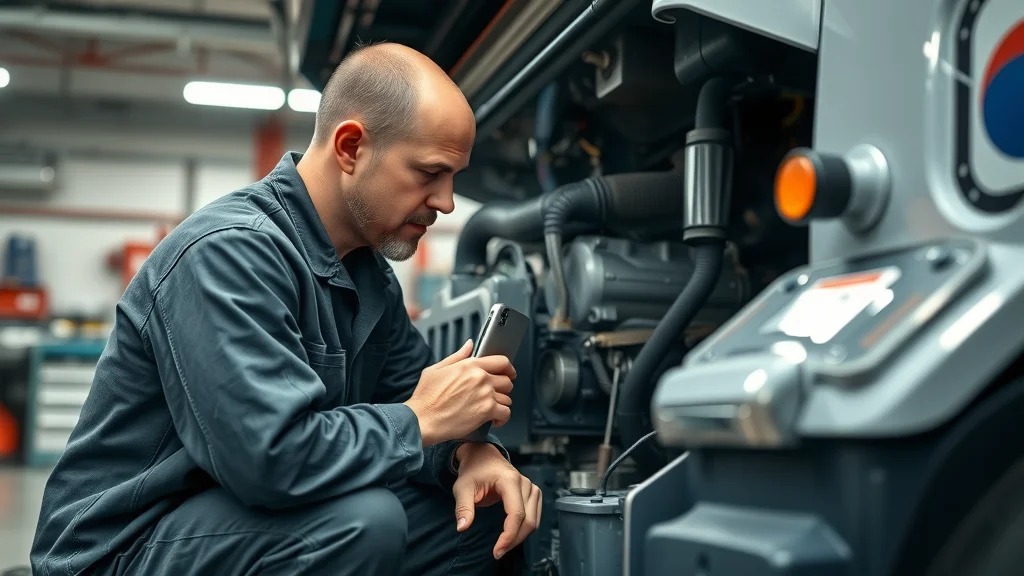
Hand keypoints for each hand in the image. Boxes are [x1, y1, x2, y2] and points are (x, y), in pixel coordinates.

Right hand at [404, 340, 515, 446]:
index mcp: (470, 365)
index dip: (508, 368)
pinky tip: (494, 420)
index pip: (501, 361)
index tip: (509, 374)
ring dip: (501, 404)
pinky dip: (502, 418)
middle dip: (503, 389)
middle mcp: (480, 378)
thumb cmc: (426, 398)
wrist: (422, 419)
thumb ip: (457, 356)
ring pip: (507, 398)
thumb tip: (469, 345)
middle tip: (495, 395)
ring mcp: (485, 394)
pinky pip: (506, 413)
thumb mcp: (436, 369)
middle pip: (507, 381)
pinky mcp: (486, 411)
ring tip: (490, 409)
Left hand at [452, 443, 541, 559]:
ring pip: (534, 520)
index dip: (509, 535)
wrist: (482, 455)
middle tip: (498, 552)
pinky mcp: (532, 492)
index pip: (516, 514)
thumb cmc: (473, 470)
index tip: (497, 550)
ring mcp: (531, 487)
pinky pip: (534, 515)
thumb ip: (463, 507)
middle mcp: (524, 483)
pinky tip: (512, 535)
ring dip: (520, 536)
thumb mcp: (462, 487)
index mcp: (509, 480)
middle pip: (528, 520)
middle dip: (514, 540)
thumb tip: (462, 527)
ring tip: (503, 545)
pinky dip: (525, 528)